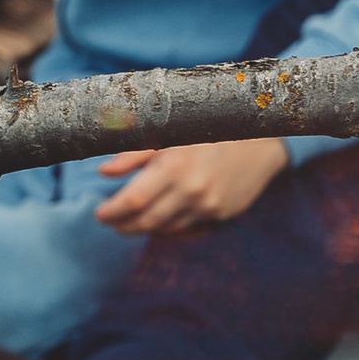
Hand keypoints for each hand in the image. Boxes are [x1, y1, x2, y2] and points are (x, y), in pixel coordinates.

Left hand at [95, 134, 289, 233]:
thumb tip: (103, 172)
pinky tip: (159, 215)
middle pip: (146, 221)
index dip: (111, 211)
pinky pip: (185, 227)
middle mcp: (192, 190)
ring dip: (143, 227)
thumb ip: (134, 155)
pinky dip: (167, 224)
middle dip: (122, 225)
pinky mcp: (220, 214)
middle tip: (110, 221)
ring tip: (130, 219)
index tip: (99, 213)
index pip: (133, 201)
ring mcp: (208, 205)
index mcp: (175, 166)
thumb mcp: (169, 134)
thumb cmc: (207, 131)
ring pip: (164, 228)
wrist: (259, 141)